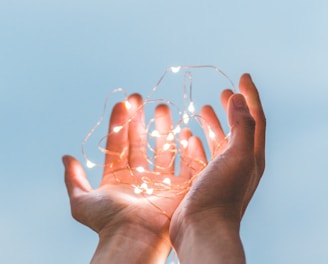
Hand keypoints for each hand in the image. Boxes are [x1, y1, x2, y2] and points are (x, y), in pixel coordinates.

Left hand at [63, 94, 206, 262]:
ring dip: (163, 129)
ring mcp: (161, 181)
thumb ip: (73, 179)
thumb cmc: (108, 222)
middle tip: (140, 99)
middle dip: (140, 120)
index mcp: (119, 177)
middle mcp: (140, 177)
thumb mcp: (82, 201)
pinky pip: (186, 165)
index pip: (119, 143)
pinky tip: (185, 132)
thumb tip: (66, 157)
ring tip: (162, 108)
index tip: (123, 103)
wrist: (134, 239)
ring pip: (163, 149)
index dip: (120, 123)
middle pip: (140, 142)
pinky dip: (188, 150)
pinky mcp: (180, 188)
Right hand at [170, 74, 265, 262]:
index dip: (250, 95)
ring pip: (218, 141)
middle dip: (232, 108)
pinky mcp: (203, 180)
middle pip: (237, 128)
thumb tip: (239, 98)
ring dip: (213, 123)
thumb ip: (242, 126)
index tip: (242, 76)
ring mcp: (220, 172)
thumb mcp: (239, 156)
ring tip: (203, 108)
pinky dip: (196, 143)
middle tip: (223, 91)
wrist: (203, 229)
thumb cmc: (222, 193)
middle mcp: (238, 163)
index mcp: (251, 155)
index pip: (255, 118)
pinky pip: (201, 155)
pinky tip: (188, 136)